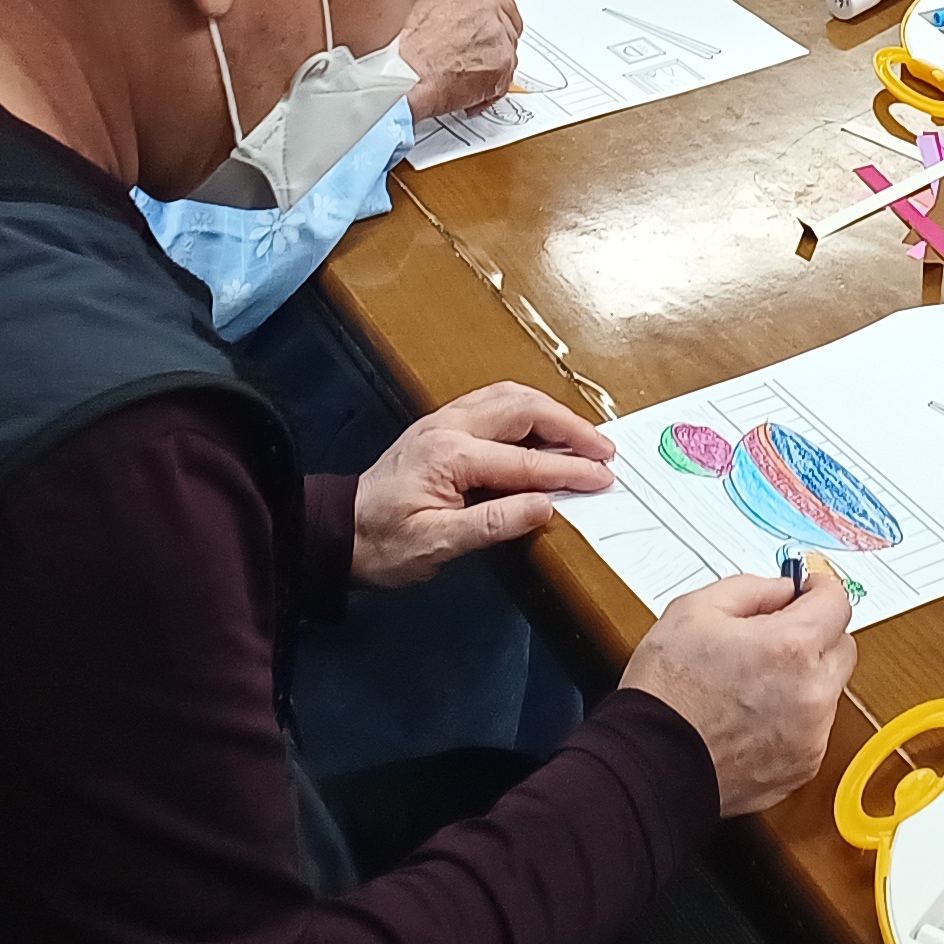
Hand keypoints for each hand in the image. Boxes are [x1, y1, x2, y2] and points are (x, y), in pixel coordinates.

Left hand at [349, 382, 614, 588]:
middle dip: (570, 426)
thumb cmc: (385, 546)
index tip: (606, 478)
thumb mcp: (438, 546)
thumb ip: (495, 522)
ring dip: (551, 412)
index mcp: (451, 455)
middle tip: (605, 449)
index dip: (571, 470)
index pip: (527, 461)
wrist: (337, 532)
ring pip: (509, 396)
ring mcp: (444, 419)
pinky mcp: (440, 424)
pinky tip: (543, 427)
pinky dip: (528, 410)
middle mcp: (449, 425)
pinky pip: (494, 403)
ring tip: (583, 435)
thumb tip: (549, 505)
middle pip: (523, 409)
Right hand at [396, 0, 521, 117]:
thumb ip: (448, 11)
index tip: (487, 29)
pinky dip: (490, 88)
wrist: (406, 77)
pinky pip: (505, 77)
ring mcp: (498, 34)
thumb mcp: (421, 14)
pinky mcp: (504, 62)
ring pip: (508, 50)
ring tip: (467, 76)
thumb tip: (452, 18)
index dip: (492, 18)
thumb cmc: (408, 53)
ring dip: (493, 64)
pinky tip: (469, 91)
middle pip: (507, 22)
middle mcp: (486, 7)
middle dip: (496, 40)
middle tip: (481, 55)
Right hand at [618, 561, 859, 816]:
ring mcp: (811, 736)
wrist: (650, 765)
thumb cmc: (665, 694)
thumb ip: (752, 588)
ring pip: (829, 691)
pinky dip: (795, 717)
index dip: (822, 590)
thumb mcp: (695, 610)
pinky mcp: (802, 767)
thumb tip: (782, 590)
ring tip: (754, 683)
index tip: (810, 589)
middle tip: (777, 635)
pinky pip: (814, 729)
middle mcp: (812, 695)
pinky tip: (753, 715)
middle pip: (843, 647)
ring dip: (806, 679)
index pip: (838, 604)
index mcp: (790, 648)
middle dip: (817, 634)